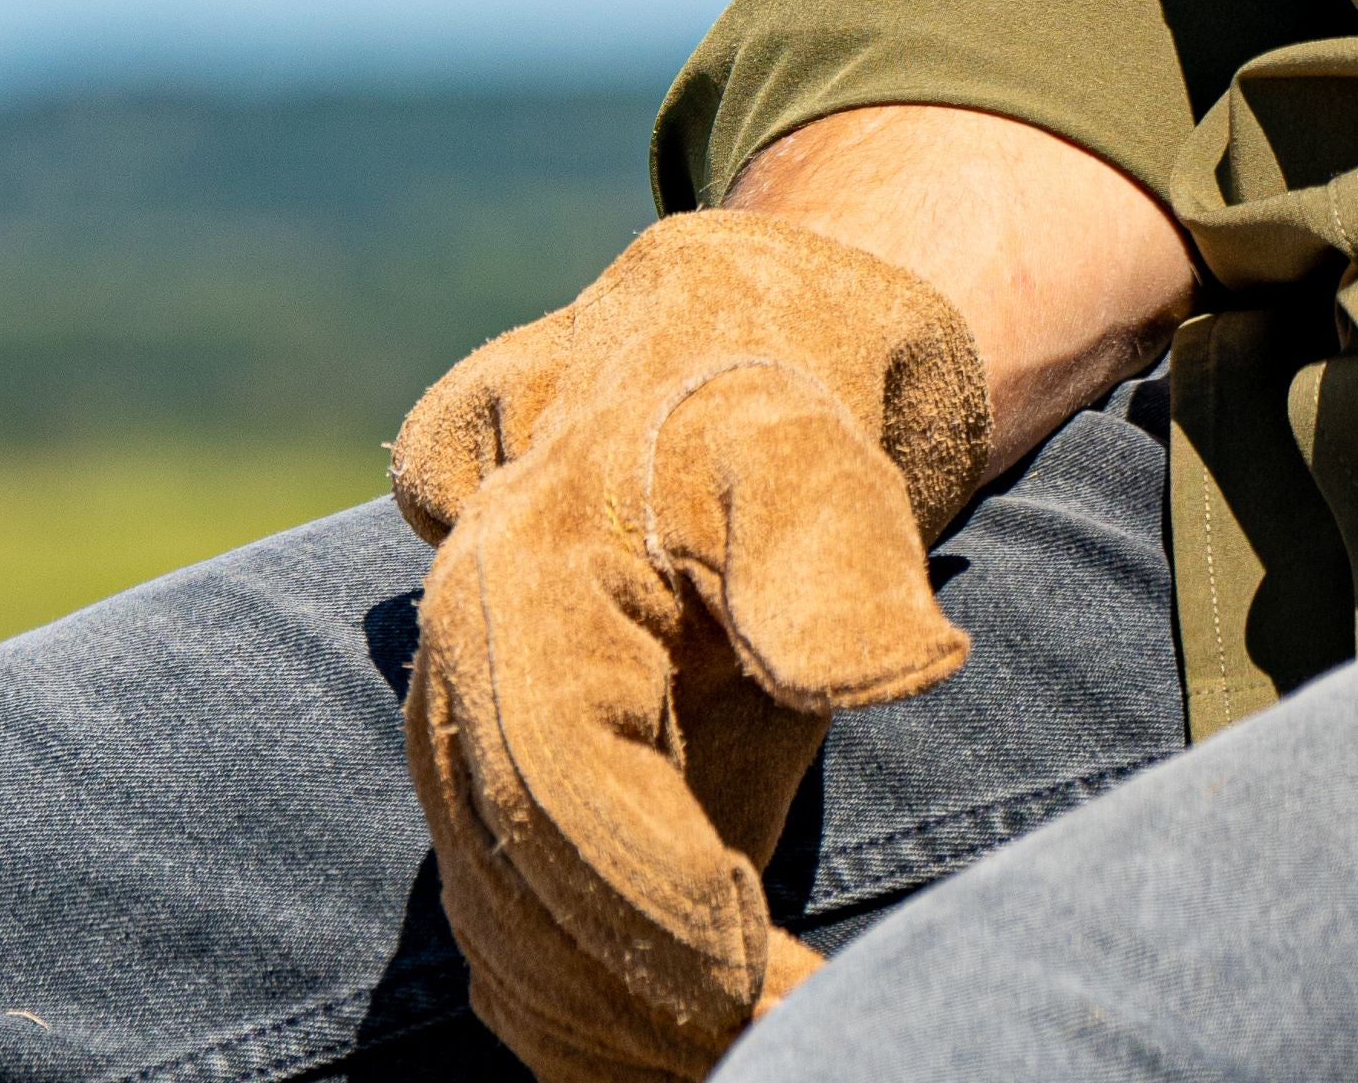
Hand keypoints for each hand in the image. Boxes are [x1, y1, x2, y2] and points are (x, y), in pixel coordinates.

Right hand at [393, 213, 987, 1082]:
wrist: (735, 343)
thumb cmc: (784, 390)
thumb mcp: (820, 444)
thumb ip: (836, 557)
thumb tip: (897, 670)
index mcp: (519, 564)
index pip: (557, 780)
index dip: (646, 896)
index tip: (755, 966)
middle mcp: (460, 647)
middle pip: (510, 871)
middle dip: (632, 986)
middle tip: (775, 1031)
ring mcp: (462, 708)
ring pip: (493, 913)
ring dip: (602, 1014)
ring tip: (750, 1042)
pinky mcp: (494, 761)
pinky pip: (500, 912)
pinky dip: (578, 998)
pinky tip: (682, 1037)